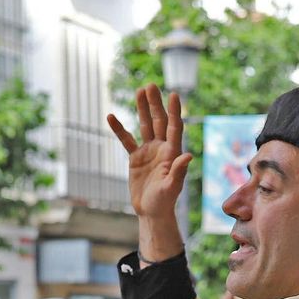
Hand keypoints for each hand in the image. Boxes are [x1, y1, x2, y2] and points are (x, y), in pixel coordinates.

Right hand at [109, 85, 191, 222]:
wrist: (151, 212)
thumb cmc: (164, 202)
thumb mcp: (171, 188)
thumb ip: (178, 171)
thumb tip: (188, 155)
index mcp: (172, 153)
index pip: (174, 127)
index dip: (174, 111)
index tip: (174, 94)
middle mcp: (161, 149)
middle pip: (159, 121)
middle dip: (155, 104)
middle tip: (151, 85)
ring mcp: (148, 152)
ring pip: (145, 126)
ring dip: (142, 109)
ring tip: (139, 91)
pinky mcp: (136, 158)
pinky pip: (126, 140)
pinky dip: (119, 129)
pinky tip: (111, 116)